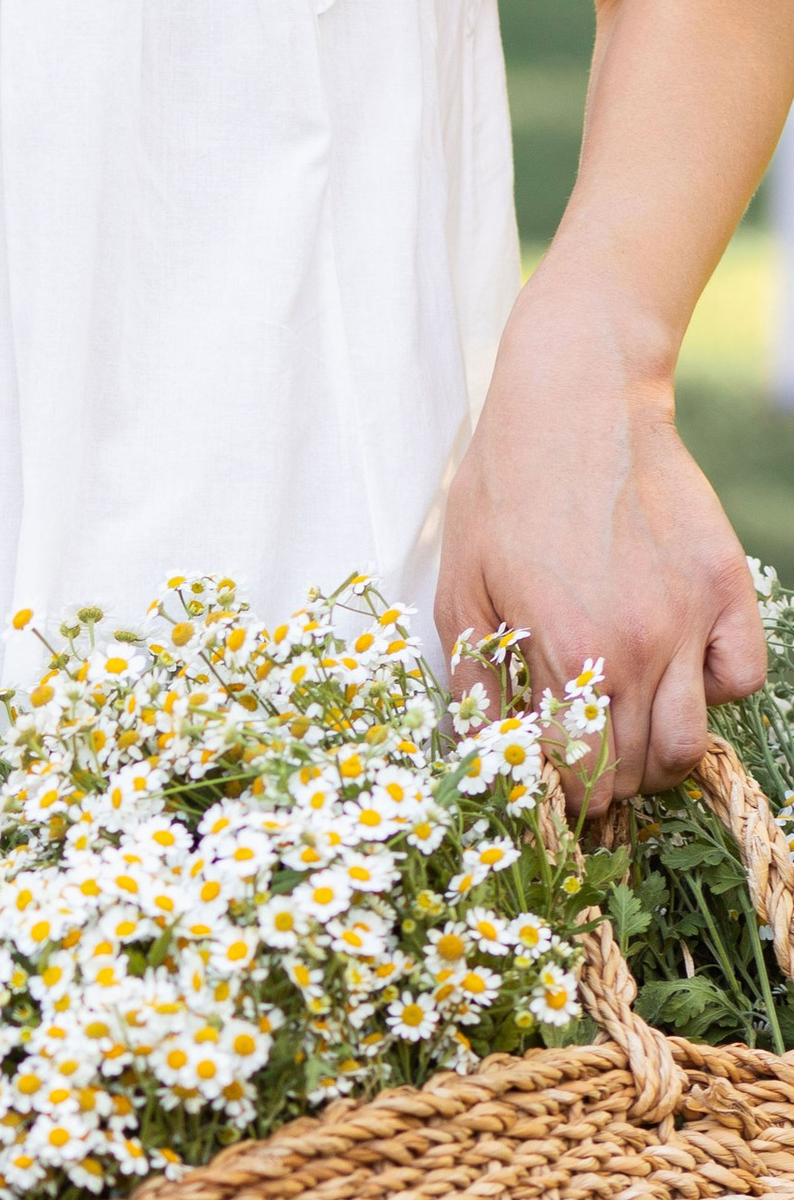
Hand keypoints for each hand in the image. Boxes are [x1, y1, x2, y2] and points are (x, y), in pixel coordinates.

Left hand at [438, 273, 762, 807]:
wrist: (576, 402)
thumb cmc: (503, 493)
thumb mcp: (459, 593)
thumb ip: (474, 684)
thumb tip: (484, 755)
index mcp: (565, 656)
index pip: (577, 777)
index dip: (561, 797)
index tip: (548, 783)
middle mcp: (636, 649)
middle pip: (632, 773)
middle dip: (604, 784)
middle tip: (584, 759)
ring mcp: (689, 619)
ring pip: (688, 744)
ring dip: (658, 756)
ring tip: (629, 731)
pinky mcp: (726, 587)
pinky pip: (741, 680)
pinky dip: (714, 694)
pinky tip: (679, 675)